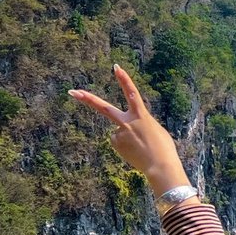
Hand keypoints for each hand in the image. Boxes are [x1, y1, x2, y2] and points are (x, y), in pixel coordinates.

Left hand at [68, 65, 190, 195]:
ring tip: (141, 147)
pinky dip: (126, 145)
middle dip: (87, 99)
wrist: (160, 167)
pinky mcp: (116, 144)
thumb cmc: (164, 148)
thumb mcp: (155, 129)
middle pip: (103, 108)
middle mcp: (127, 122)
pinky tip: (135, 151)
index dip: (124, 79)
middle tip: (72, 91)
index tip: (116, 68)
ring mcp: (119, 134)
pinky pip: (118, 141)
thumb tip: (124, 128)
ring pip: (119, 131)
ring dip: (128, 138)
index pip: (131, 93)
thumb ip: (140, 123)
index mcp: (141, 116)